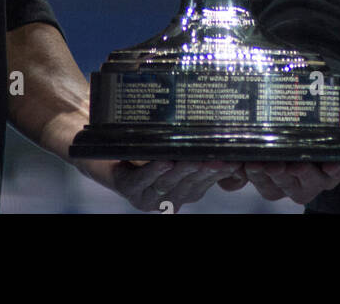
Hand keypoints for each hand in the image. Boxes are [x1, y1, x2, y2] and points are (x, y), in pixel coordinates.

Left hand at [83, 158, 244, 212]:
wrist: (104, 150)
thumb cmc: (145, 149)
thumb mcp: (174, 149)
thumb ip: (195, 151)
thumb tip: (230, 141)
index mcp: (182, 192)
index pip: (204, 184)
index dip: (219, 173)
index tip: (235, 161)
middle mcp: (166, 198)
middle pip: (188, 186)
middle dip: (203, 172)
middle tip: (218, 159)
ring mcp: (146, 196)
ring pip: (167, 184)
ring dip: (181, 172)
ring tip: (193, 159)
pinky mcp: (126, 188)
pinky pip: (142, 180)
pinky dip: (154, 171)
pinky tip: (164, 161)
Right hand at [243, 111, 339, 204]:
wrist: (327, 134)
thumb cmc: (292, 135)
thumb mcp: (274, 135)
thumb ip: (257, 136)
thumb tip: (228, 127)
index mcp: (272, 177)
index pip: (260, 179)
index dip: (254, 174)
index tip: (249, 163)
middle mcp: (292, 183)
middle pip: (282, 184)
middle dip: (276, 174)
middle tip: (270, 165)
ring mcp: (314, 181)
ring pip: (307, 182)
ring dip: (303, 174)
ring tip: (297, 165)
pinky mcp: (336, 173)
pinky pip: (336, 173)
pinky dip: (334, 169)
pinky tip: (331, 163)